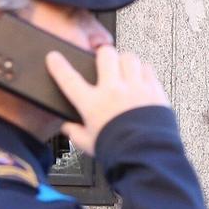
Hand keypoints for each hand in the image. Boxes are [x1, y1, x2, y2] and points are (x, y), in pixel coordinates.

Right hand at [47, 46, 169, 156]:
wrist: (146, 154)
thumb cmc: (118, 150)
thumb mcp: (88, 144)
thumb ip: (75, 133)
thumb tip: (68, 127)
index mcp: (92, 104)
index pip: (69, 79)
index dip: (59, 65)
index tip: (54, 57)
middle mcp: (113, 91)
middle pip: (105, 55)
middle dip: (103, 54)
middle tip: (103, 59)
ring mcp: (135, 88)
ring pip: (130, 58)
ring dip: (125, 60)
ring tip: (124, 67)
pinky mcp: (154, 91)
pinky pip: (149, 70)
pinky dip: (144, 70)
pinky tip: (141, 77)